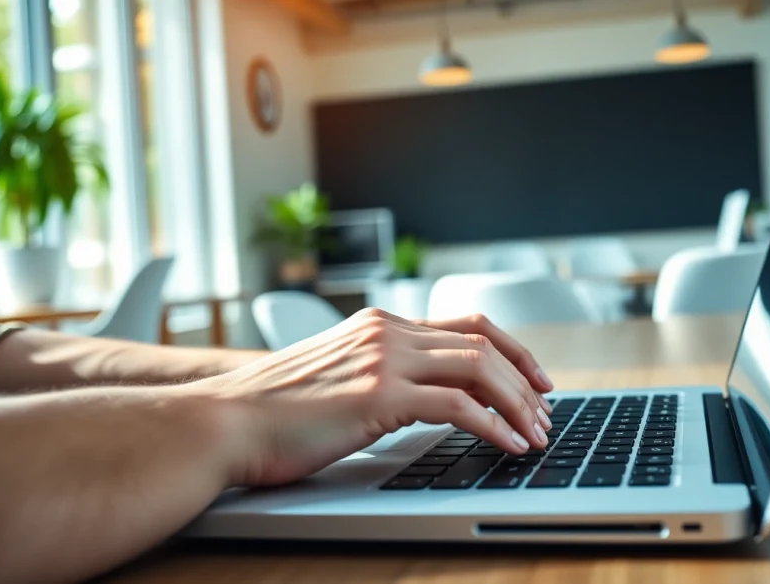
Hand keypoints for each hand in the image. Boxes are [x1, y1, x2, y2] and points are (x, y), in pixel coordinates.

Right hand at [199, 308, 554, 486]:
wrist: (223, 421)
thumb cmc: (274, 411)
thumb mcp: (338, 377)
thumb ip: (381, 374)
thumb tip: (427, 398)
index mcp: (380, 323)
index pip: (467, 325)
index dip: (510, 349)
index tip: (535, 377)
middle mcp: (387, 332)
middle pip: (482, 343)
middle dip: (524, 378)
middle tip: (546, 411)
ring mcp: (383, 359)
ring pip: (479, 369)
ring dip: (517, 403)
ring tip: (536, 433)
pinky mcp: (378, 394)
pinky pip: (457, 406)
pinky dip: (493, 426)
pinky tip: (507, 446)